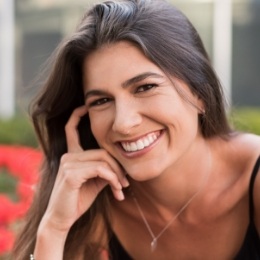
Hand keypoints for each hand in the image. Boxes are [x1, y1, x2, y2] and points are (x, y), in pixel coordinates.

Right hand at [40, 106, 128, 233]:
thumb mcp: (95, 181)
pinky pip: (100, 170)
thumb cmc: (79, 198)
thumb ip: (104, 170)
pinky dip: (112, 179)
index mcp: (72, 155)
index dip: (76, 116)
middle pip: (102, 151)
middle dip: (118, 167)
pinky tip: (117, 191)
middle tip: (126, 182)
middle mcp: (68, 155)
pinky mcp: (71, 174)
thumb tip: (120, 167)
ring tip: (122, 189)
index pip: (71, 129)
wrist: (62, 219)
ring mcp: (68, 163)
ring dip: (117, 175)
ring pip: (103, 160)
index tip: (84, 106)